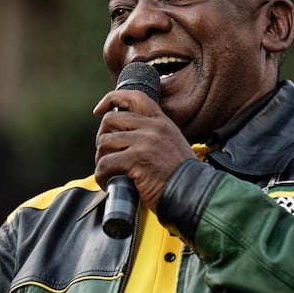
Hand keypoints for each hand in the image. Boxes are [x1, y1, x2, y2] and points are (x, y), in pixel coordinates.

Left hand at [93, 90, 195, 211]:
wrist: (194, 195)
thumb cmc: (181, 177)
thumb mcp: (172, 145)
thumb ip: (153, 136)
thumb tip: (123, 137)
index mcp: (162, 122)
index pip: (135, 97)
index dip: (112, 99)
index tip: (99, 109)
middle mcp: (153, 128)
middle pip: (111, 120)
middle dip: (102, 138)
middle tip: (106, 155)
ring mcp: (145, 142)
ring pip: (105, 142)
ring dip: (101, 159)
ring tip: (108, 172)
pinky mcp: (136, 160)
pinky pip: (105, 163)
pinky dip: (101, 175)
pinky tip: (108, 183)